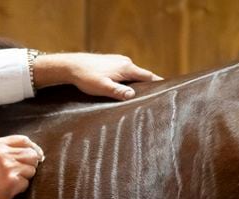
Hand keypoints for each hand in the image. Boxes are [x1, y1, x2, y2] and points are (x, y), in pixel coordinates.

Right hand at [0, 135, 43, 198]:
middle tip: (22, 172)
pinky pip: (27, 182)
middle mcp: (3, 153)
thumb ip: (8, 150)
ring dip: (26, 176)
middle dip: (31, 164)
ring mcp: (8, 166)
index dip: (33, 148)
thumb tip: (35, 151)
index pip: (24, 140)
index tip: (37, 155)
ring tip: (12, 180)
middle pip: (32, 154)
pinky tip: (9, 188)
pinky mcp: (12, 180)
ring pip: (32, 168)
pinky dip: (21, 187)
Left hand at [35, 52, 162, 100]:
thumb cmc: (86, 77)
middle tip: (155, 97)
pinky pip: (123, 74)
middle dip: (147, 85)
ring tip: (140, 96)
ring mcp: (117, 62)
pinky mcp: (110, 64)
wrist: (71, 66)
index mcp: (126, 68)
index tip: (167, 90)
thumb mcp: (103, 87)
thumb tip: (133, 96)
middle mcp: (124, 62)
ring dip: (135, 84)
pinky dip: (126, 81)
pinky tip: (123, 90)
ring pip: (131, 75)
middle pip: (141, 75)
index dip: (157, 83)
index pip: (148, 76)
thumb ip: (118, 92)